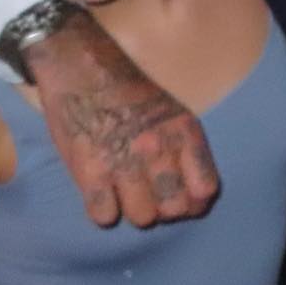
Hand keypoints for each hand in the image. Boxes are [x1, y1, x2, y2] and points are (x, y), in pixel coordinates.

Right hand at [23, 9, 219, 226]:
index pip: (205, 188)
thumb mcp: (171, 110)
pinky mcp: (90, 171)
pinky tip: (101, 192)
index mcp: (183, 132)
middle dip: (165, 209)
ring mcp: (124, 162)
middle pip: (175, 209)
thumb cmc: (128, 91)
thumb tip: (196, 193)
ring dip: (134, 210)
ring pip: (142, 217)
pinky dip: (103, 210)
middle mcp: (158, 149)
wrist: (80, 67)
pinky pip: (104, 216)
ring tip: (125, 193)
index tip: (184, 200)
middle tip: (152, 198)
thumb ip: (185, 148)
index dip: (195, 202)